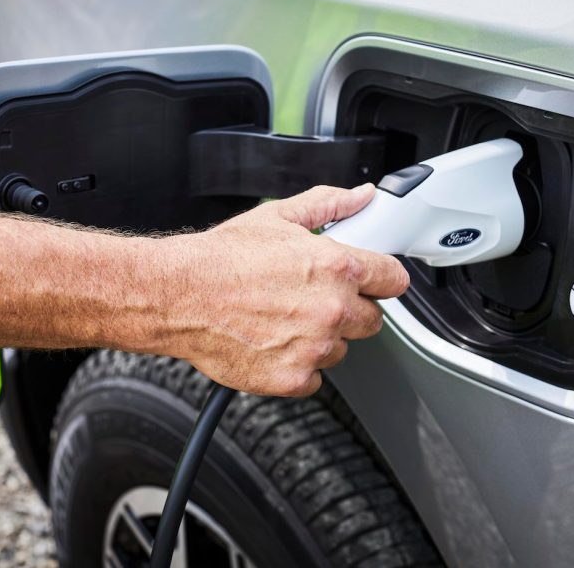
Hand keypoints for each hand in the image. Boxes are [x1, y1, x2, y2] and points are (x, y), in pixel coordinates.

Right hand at [163, 184, 409, 396]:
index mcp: (337, 268)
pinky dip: (298, 364)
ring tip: (284, 318)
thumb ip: (330, 205)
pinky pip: (314, 377)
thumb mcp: (279, 217)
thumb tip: (362, 196)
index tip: (373, 281)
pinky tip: (274, 342)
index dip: (383, 278)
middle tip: (315, 298)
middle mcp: (331, 310)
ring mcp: (314, 348)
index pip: (394, 280)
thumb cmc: (222, 258)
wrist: (179, 296)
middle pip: (373, 320)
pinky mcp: (293, 378)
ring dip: (322, 338)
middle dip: (351, 309)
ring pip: (341, 349)